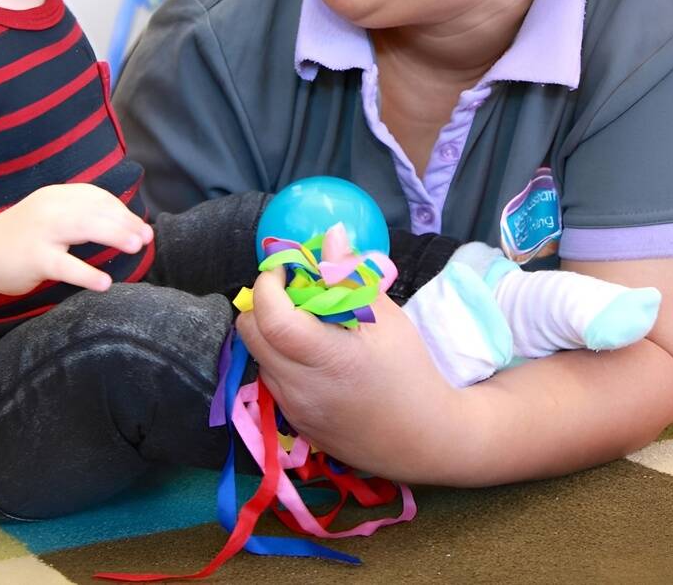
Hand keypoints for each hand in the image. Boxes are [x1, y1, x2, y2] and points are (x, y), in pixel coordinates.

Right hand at [0, 183, 152, 294]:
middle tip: (146, 237)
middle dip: (125, 222)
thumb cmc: (21, 237)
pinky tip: (104, 283)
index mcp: (56, 196)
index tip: (140, 225)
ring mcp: (41, 232)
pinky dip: (87, 274)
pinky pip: (65, 266)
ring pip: (84, 228)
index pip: (97, 197)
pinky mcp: (34, 258)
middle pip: (96, 209)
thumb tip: (122, 224)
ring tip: (137, 247)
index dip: (122, 210)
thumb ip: (78, 214)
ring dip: (115, 236)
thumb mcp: (49, 215)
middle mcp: (50, 208)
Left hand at [234, 268, 476, 483]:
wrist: (422, 437)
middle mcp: (301, 388)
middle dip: (262, 303)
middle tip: (292, 291)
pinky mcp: (293, 422)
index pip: (272, 318)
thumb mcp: (386, 319)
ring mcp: (293, 409)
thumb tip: (331, 235)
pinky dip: (280, 357)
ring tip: (307, 324)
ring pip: (257, 356)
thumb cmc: (409, 371)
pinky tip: (313, 355)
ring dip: (270, 331)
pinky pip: (271, 378)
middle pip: (250, 334)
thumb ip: (350, 276)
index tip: (285, 269)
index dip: (268, 285)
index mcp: (328, 359)